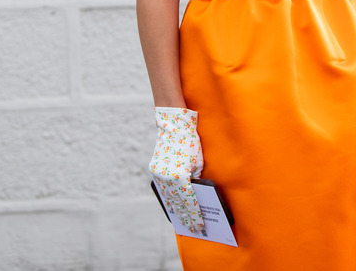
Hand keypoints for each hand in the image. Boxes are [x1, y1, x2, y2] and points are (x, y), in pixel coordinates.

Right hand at [149, 106, 204, 231]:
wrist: (173, 127)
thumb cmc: (190, 144)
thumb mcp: (198, 164)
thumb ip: (195, 179)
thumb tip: (195, 192)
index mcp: (180, 178)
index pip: (190, 202)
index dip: (195, 215)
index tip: (200, 226)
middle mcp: (167, 179)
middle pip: (178, 203)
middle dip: (186, 216)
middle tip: (193, 228)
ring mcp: (159, 175)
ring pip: (168, 198)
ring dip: (176, 209)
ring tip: (182, 220)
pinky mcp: (155, 171)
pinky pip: (163, 189)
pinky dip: (168, 198)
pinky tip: (172, 206)